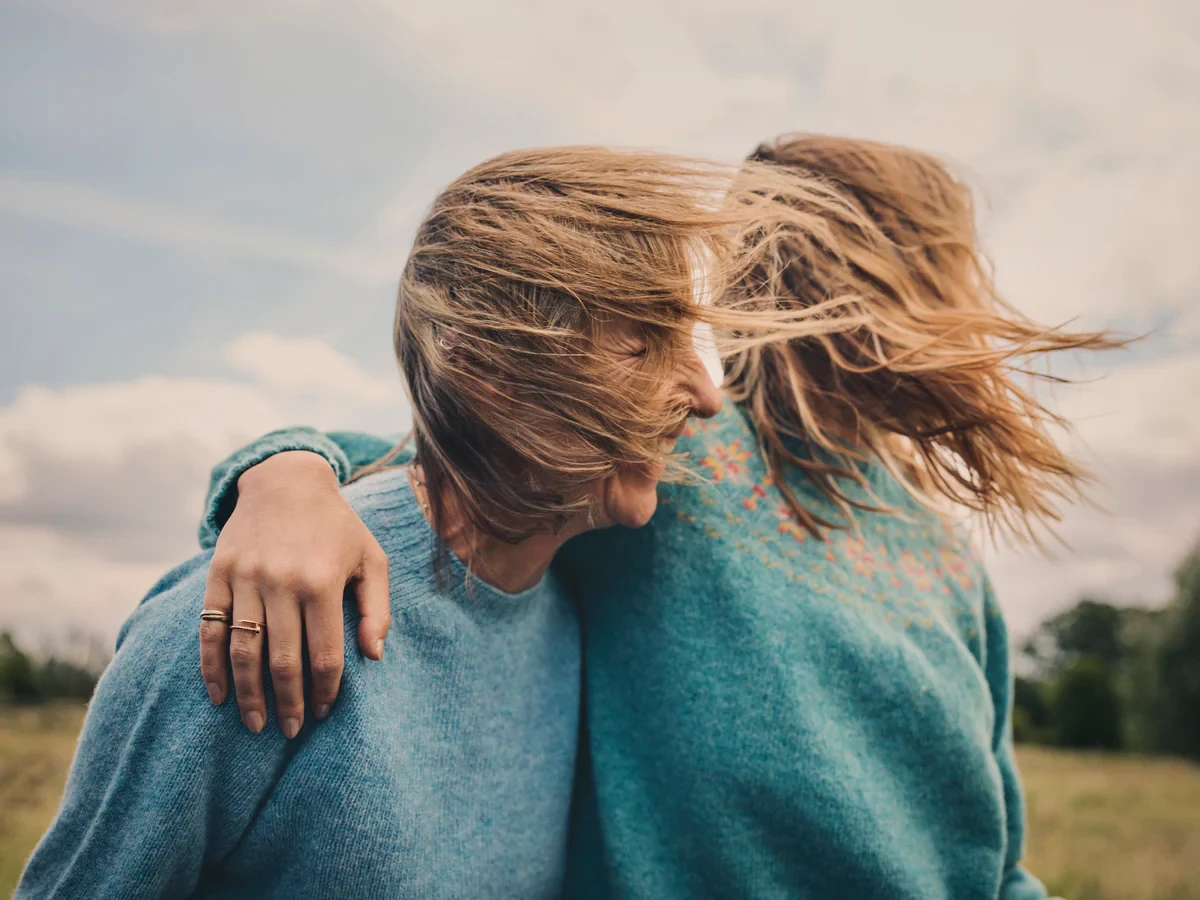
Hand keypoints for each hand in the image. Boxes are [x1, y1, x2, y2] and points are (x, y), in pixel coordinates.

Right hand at [200, 451, 389, 736]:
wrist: (285, 481)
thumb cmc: (337, 526)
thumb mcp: (372, 558)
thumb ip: (377, 608)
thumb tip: (374, 656)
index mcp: (323, 581)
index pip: (324, 653)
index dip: (326, 690)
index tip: (325, 712)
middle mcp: (282, 582)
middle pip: (282, 660)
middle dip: (288, 703)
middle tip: (292, 730)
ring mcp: (246, 579)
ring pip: (243, 651)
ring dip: (249, 694)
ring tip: (256, 724)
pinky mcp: (218, 575)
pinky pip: (210, 630)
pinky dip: (211, 667)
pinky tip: (220, 696)